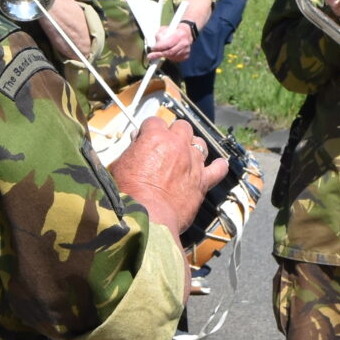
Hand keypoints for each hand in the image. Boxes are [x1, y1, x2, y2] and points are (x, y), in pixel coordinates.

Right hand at [105, 110, 224, 236]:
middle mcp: (177, 145)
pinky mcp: (202, 181)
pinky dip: (219, 166)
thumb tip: (137, 143)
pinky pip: (218, 169)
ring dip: (193, 146)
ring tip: (186, 156)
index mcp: (154, 137)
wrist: (147, 217)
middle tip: (166, 147)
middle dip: (174, 133)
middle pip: (182, 127)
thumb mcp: (120, 166)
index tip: (146, 139)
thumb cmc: (128, 194)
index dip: (150, 130)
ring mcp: (193, 162)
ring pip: (200, 143)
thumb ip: (132, 150)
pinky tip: (218, 165)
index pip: (154, 122)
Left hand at [146, 21, 194, 62]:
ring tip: (159, 52)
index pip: (168, 43)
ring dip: (164, 56)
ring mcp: (186, 51)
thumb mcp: (165, 29)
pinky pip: (175, 59)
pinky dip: (169, 57)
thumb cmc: (174, 31)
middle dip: (159, 54)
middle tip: (151, 56)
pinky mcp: (186, 56)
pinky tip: (167, 53)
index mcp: (180, 35)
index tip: (153, 49)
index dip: (159, 47)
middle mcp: (184, 43)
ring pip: (172, 57)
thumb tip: (155, 45)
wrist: (187, 33)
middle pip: (170, 52)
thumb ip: (159, 35)